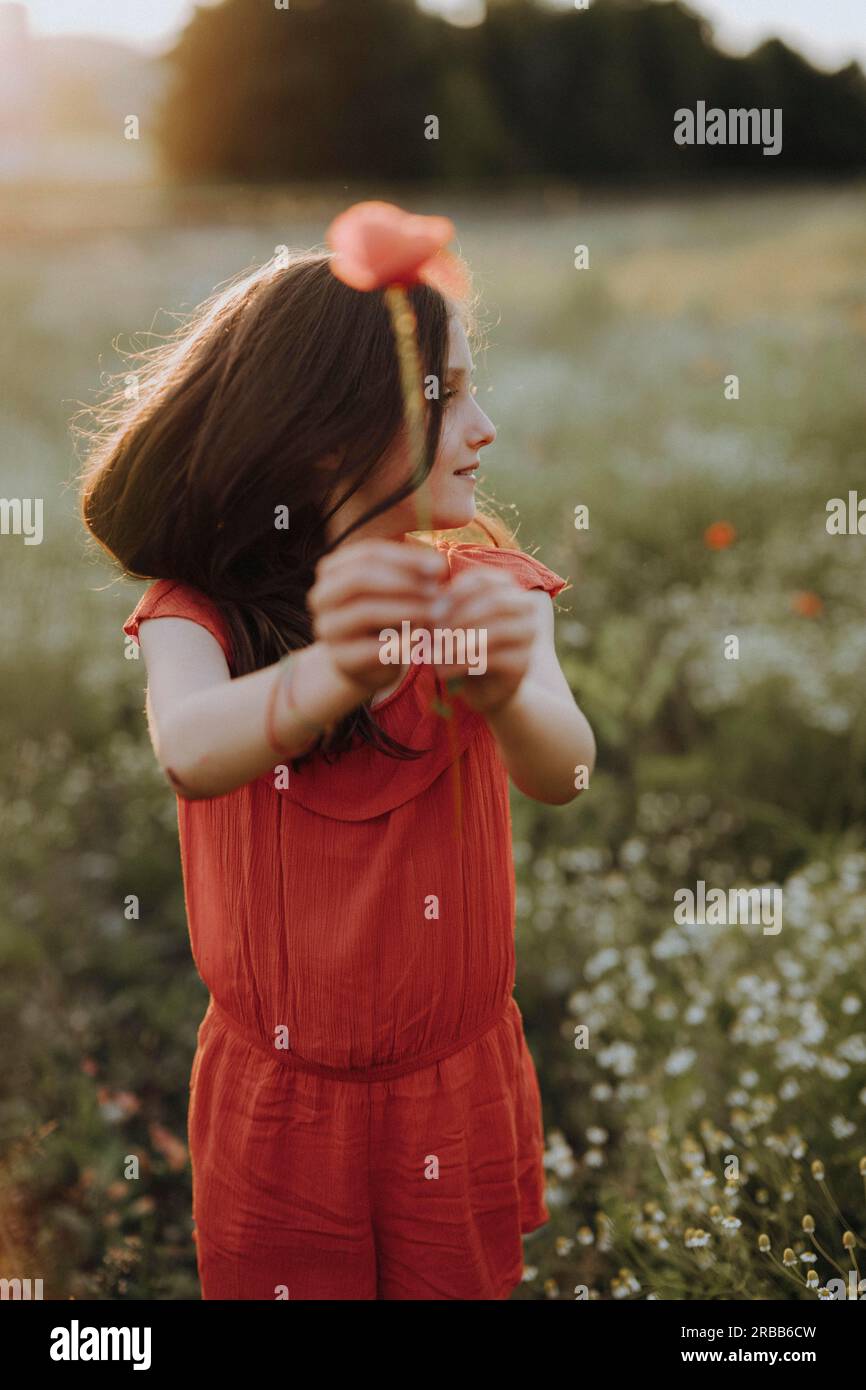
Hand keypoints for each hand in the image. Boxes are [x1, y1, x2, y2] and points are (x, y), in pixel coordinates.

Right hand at [308, 538, 448, 698]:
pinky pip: (372, 648)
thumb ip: (411, 574)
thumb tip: (439, 566)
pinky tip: (424, 638)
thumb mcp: (395, 590)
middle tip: (437, 591)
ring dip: (406, 610)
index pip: (368, 553)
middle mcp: (321, 596)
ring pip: (365, 611)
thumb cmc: (385, 618)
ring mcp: (327, 628)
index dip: (407, 557)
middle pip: (360, 578)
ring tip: (436, 612)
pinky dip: (402, 641)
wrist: (366, 664)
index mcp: (332, 570)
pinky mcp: (341, 659)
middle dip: (404, 582)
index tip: (440, 567)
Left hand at [432, 568, 536, 714]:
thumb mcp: (450, 623)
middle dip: (459, 616)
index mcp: (507, 588)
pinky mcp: (523, 662)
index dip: (455, 592)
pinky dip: (461, 664)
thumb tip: (431, 605)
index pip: (483, 579)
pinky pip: (492, 658)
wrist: (485, 688)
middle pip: (494, 601)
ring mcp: (529, 634)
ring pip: (495, 630)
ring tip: (433, 655)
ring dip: (458, 643)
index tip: (431, 611)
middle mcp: (526, 607)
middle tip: (433, 633)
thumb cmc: (464, 647)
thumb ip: (443, 608)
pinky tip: (442, 672)